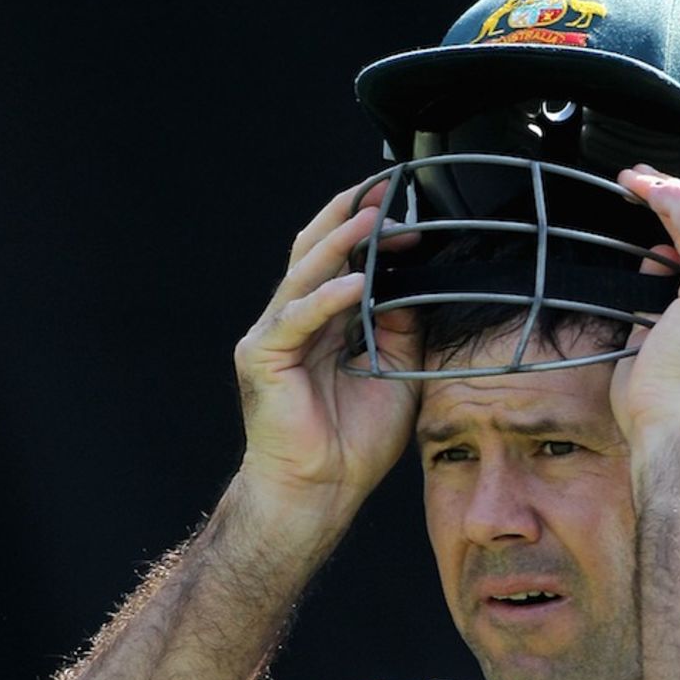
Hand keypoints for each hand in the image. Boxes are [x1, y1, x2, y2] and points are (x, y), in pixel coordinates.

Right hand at [234, 180, 420, 508]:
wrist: (323, 489)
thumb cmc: (355, 441)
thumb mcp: (396, 371)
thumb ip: (400, 327)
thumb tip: (415, 285)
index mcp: (324, 321)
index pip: (344, 260)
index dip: (371, 232)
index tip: (408, 209)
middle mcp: (295, 319)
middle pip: (317, 251)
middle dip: (350, 217)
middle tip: (384, 190)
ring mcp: (275, 335)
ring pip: (304, 274)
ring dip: (339, 244)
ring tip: (371, 220)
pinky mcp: (263, 357)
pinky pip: (296, 318)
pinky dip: (326, 299)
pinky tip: (356, 284)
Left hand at [609, 165, 679, 441]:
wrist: (676, 440)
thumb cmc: (663, 414)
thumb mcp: (655, 347)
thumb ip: (657, 305)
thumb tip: (652, 266)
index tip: (661, 210)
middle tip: (646, 185)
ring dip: (676, 194)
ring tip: (640, 181)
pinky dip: (673, 202)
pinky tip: (647, 190)